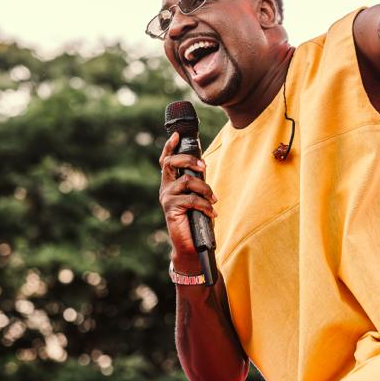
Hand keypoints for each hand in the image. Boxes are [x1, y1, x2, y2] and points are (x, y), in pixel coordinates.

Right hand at [158, 131, 216, 266]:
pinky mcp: (171, 209)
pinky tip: (211, 213)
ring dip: (205, 189)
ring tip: (213, 200)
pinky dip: (205, 205)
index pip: (166, 161)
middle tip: (204, 167)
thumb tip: (203, 165)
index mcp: (170, 183)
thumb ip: (197, 182)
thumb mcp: (197, 196)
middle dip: (189, 160)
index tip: (177, 135)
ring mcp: (167, 198)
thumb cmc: (196, 219)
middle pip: (171, 163)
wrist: (191, 245)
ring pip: (187, 181)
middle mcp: (165, 188)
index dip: (170, 147)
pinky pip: (191, 199)